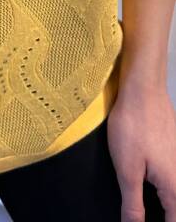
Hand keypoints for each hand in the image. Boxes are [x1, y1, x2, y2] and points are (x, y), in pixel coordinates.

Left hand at [107, 84, 175, 221]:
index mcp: (174, 188)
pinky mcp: (174, 148)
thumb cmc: (133, 127)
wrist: (143, 88)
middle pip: (174, 208)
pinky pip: (171, 176)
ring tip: (144, 206)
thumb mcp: (127, 171)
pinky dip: (162, 186)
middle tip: (137, 214)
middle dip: (163, 214)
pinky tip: (148, 183)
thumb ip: (133, 205)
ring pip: (173, 192)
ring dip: (163, 203)